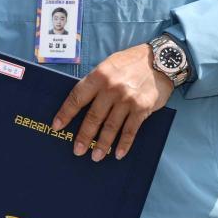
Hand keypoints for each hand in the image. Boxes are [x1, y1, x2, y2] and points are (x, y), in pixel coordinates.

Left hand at [51, 44, 174, 161]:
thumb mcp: (108, 65)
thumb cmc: (130, 62)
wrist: (160, 60)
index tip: (57, 126)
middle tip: (77, 150)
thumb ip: (95, 82)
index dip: (66, 113)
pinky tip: (118, 153)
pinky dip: (124, 143)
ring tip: (95, 156)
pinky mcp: (142, 108)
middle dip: (84, 135)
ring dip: (102, 144)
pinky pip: (131, 129)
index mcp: (99, 76)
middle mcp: (112, 88)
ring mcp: (127, 99)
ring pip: (111, 126)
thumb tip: (80, 102)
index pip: (77, 97)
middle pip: (94, 116)